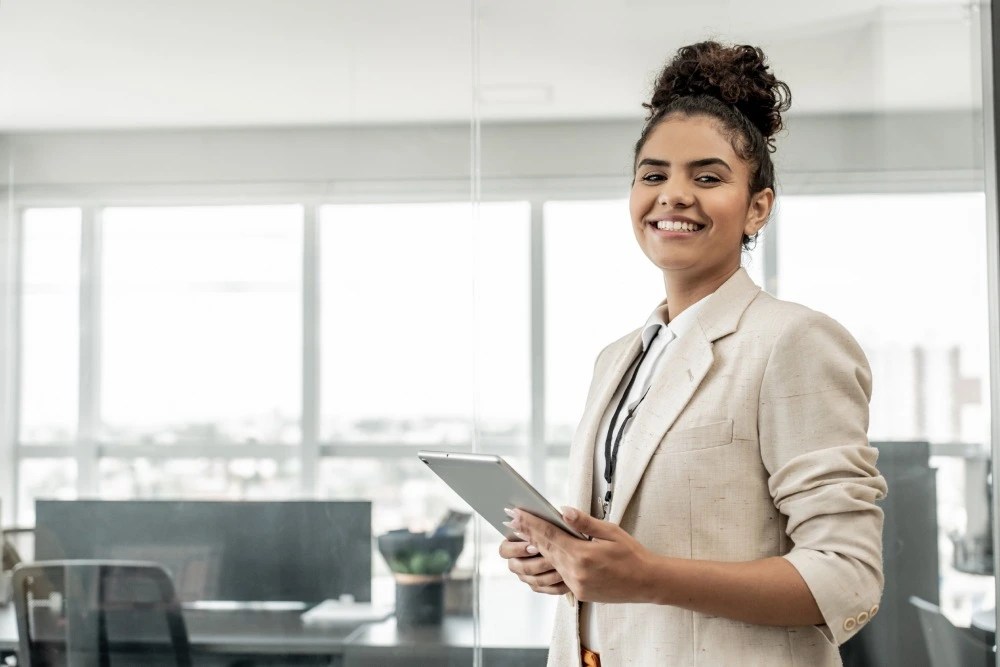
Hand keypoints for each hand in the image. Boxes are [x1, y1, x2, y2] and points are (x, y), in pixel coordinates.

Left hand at [508, 506, 659, 603]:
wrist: (647, 582)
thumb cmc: (632, 554)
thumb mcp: (611, 532)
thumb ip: (585, 523)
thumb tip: (563, 511)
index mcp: (583, 556)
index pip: (550, 535)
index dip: (530, 524)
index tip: (515, 513)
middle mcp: (576, 573)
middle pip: (545, 549)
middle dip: (527, 533)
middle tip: (511, 518)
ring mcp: (576, 585)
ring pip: (550, 563)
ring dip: (535, 547)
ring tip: (522, 533)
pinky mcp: (579, 593)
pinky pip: (559, 575)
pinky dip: (550, 562)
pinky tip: (542, 552)